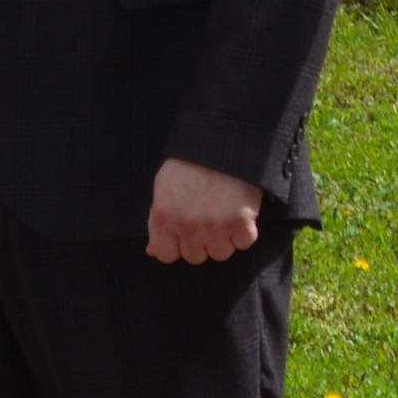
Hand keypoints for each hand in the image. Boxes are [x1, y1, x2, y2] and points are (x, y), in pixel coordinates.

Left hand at [146, 158, 264, 264]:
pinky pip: (243, 243)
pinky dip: (245, 231)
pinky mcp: (241, 223)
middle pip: (195, 257)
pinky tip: (240, 212)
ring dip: (224, 238)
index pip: (165, 255)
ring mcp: (215, 227)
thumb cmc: (191, 162)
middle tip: (208, 217)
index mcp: (164, 217)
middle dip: (201, 241)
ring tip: (225, 213)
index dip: (176, 246)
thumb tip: (153, 251)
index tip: (184, 234)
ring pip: (220, 253)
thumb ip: (158, 220)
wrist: (223, 141)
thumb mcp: (164, 186)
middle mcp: (187, 226)